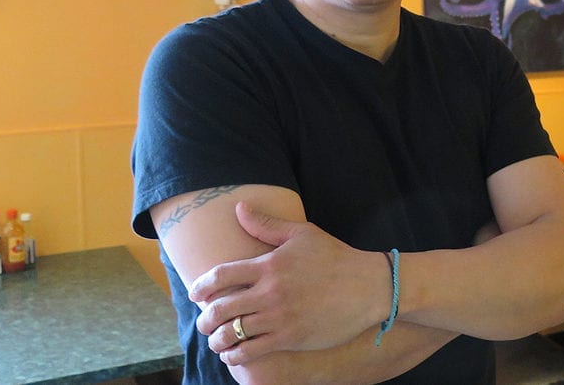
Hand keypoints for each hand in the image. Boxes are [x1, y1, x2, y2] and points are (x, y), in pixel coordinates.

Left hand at [189, 202, 390, 363]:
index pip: (220, 275)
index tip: (195, 293)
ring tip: (216, 341)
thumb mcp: (302, 234)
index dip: (200, 286)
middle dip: (204, 319)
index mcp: (269, 265)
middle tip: (203, 322)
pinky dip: (236, 356)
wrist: (369, 286)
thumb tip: (239, 209)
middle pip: (221, 309)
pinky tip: (233, 355)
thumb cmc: (336, 257)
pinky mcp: (291, 338)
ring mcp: (279, 317)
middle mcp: (270, 292)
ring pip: (233, 333)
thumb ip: (267, 225)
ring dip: (217, 340)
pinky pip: (252, 351)